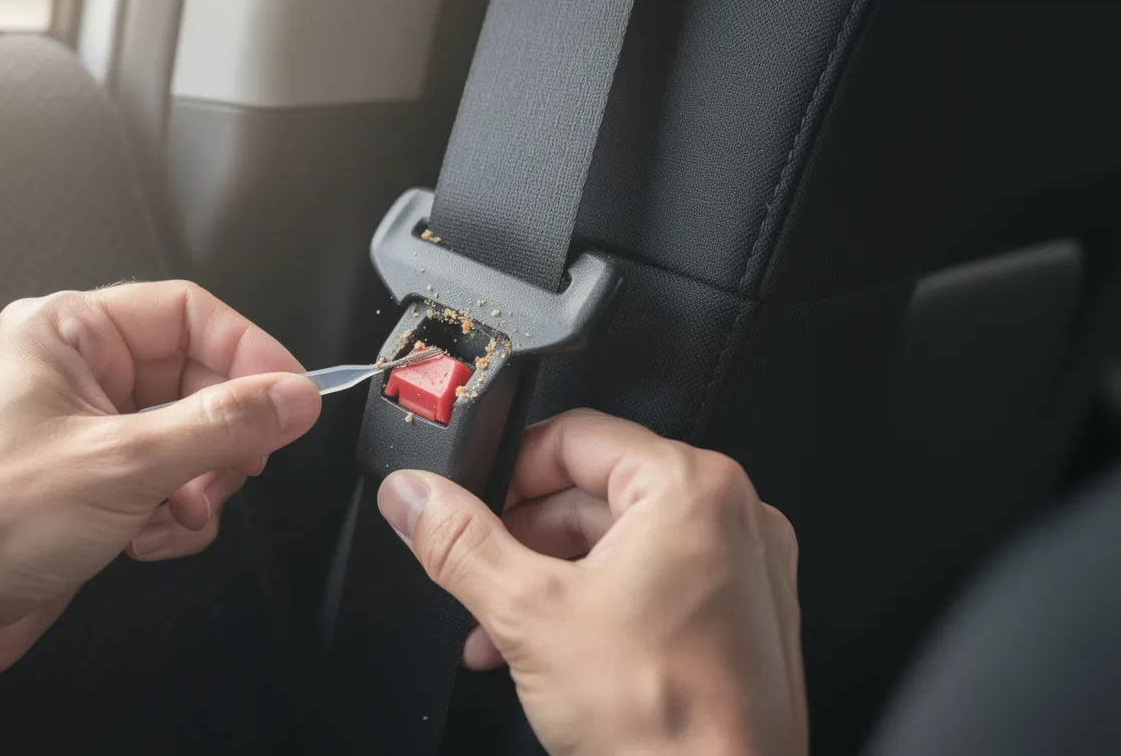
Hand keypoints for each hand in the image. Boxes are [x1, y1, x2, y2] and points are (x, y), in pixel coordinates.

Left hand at [0, 281, 321, 722]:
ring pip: (193, 435)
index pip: (187, 313)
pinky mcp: (100, 483)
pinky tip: (149, 539)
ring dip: (201, 483)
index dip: (248, 350)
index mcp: (68, 333)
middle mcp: (80, 374)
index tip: (291, 395)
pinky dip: (177, 514)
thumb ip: (222, 425)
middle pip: (198, 378)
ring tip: (178, 513)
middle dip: (222, 435)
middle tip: (241, 466)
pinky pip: (173, 480)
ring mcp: (92, 431)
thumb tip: (292, 399)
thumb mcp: (125, 463)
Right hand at [377, 409, 804, 755]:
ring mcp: (743, 570)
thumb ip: (459, 542)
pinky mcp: (740, 620)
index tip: (466, 502)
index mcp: (693, 489)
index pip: (575, 434)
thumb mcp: (528, 615)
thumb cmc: (665, 723)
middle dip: (521, 540)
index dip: (506, 469)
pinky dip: (595, 606)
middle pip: (593, 491)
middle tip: (478, 575)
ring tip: (501, 630)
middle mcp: (731, 517)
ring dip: (548, 580)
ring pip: (619, 544)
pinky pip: (653, 584)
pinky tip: (547, 651)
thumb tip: (414, 496)